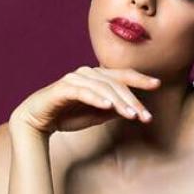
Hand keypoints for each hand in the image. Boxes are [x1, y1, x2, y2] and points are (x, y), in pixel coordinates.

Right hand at [10, 66, 160, 135]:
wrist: (36, 121)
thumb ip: (113, 108)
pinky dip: (97, 98)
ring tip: (131, 115)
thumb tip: (132, 108)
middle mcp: (87, 73)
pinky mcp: (63, 88)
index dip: (140, 79)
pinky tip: (108, 106)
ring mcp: (74, 78)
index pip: (122, 75)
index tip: (157, 84)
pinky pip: (83, 92)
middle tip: (145, 116)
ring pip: (103, 87)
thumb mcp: (96, 114)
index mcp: (96, 77)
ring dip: (119, 102)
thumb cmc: (67, 115)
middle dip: (132, 100)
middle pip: (116, 84)